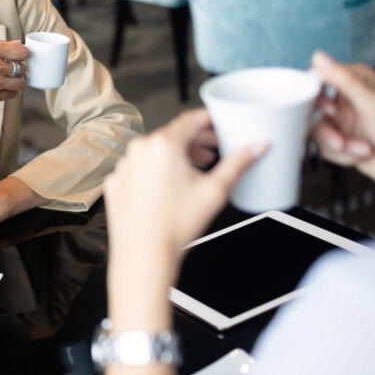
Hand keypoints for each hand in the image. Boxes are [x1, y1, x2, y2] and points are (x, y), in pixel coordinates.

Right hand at [0, 40, 28, 109]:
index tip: (19, 56)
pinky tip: (2, 87)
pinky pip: (12, 94)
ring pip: (20, 82)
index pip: (22, 52)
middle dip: (19, 68)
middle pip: (22, 67)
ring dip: (17, 80)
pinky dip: (11, 91)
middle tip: (10, 68)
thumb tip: (18, 45)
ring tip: (7, 78)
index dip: (22, 54)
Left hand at [104, 109, 264, 288]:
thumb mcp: (215, 191)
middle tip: (214, 148)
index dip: (208, 120)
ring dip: (176, 156)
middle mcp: (138, 151)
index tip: (218, 122)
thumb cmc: (175, 226)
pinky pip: (139, 169)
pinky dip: (155, 172)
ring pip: (154, 153)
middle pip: (172, 136)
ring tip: (195, 168)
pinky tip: (169, 186)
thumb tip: (257, 147)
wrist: (144, 255)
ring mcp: (124, 166)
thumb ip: (239, 163)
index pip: (190, 120)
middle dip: (196, 141)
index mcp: (162, 145)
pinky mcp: (116, 182)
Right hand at [310, 50, 374, 187]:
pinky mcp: (340, 138)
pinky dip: (342, 156)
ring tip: (360, 148)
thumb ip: (343, 80)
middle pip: (311, 111)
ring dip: (338, 145)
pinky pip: (324, 148)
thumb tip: (319, 57)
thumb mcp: (371, 104)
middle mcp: (346, 98)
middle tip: (340, 139)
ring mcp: (342, 120)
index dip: (312, 98)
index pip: (316, 80)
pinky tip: (360, 154)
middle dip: (328, 131)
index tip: (318, 112)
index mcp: (354, 80)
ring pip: (317, 132)